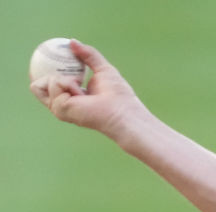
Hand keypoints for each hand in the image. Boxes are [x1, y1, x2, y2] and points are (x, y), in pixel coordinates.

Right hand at [29, 40, 146, 139]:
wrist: (122, 110)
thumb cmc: (118, 94)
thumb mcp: (102, 68)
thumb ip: (88, 54)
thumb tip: (72, 41)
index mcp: (72, 97)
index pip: (49, 86)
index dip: (41, 73)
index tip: (41, 58)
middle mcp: (63, 105)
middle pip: (36, 87)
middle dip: (42, 74)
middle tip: (53, 66)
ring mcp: (59, 108)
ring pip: (41, 84)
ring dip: (61, 78)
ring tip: (79, 84)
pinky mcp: (59, 109)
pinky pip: (54, 85)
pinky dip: (67, 83)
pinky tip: (80, 91)